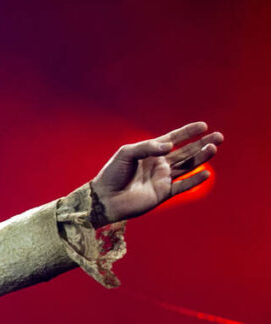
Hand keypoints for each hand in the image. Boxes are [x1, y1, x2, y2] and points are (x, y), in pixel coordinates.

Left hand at [90, 121, 223, 225]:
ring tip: (213, 149)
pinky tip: (206, 173)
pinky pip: (182, 186)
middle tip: (218, 137)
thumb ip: (148, 147)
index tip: (203, 126)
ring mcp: (162, 179)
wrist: (105, 198)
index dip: (188, 132)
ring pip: (187, 167)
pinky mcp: (163, 193)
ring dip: (201, 158)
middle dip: (202, 144)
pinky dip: (194, 180)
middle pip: (186, 152)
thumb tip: (170, 146)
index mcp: (151, 152)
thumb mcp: (127, 153)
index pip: (174, 139)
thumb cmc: (112, 173)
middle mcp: (159, 164)